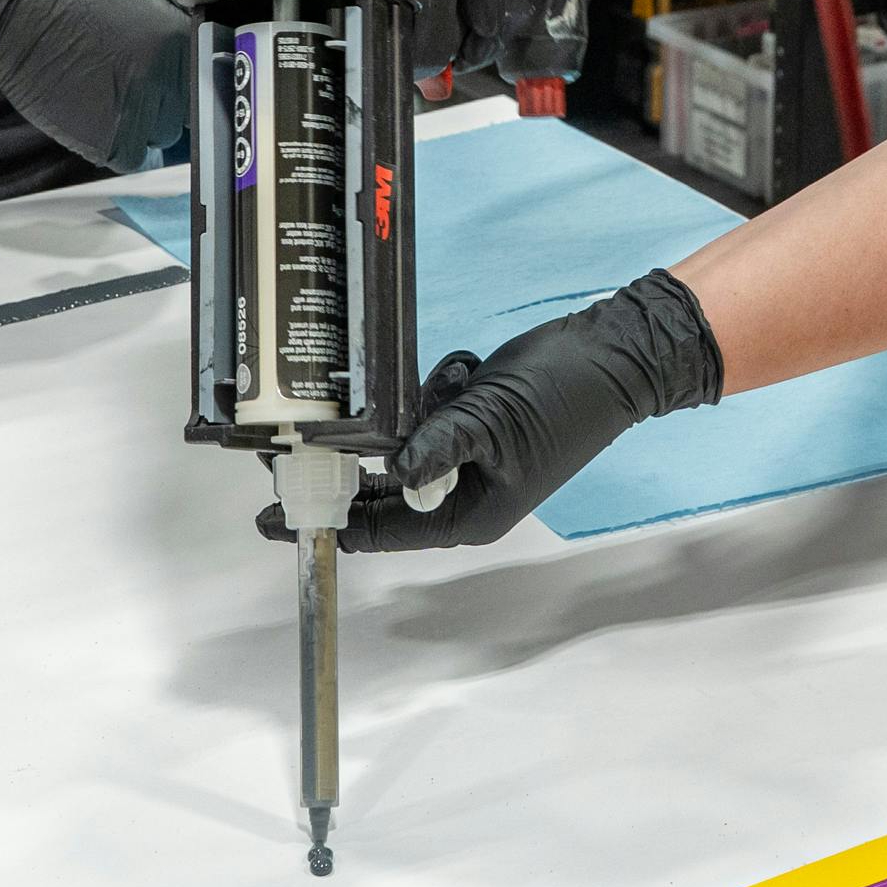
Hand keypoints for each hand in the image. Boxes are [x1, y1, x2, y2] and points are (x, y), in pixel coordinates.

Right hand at [0, 0, 191, 171]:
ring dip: (148, 122)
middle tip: (142, 82)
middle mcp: (162, 78)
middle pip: (189, 108)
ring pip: (163, 135)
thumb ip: (178, 10)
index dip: (195, 74)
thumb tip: (203, 25)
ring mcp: (134, 112)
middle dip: (170, 97)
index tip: (184, 76)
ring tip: (118, 97)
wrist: (17, 13)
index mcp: (177, 38)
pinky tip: (109, 121)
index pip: (209, 73)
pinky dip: (126, 145)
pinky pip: (133, 157)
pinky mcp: (103, 139)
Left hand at [255, 270, 722, 551]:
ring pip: (400, 441)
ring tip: (455, 385)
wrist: (613, 354)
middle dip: (354, 460)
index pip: (382, 531)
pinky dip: (439, 389)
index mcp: (469, 516)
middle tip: (303, 438)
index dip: (328, 524)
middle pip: (381, 491)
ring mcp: (466, 455)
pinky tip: (468, 371)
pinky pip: (425, 410)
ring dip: (413, 412)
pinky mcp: (469, 420)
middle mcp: (462, 493)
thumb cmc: (562, 400)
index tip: (273, 518)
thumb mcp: (492, 424)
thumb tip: (386, 474)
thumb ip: (434, 448)